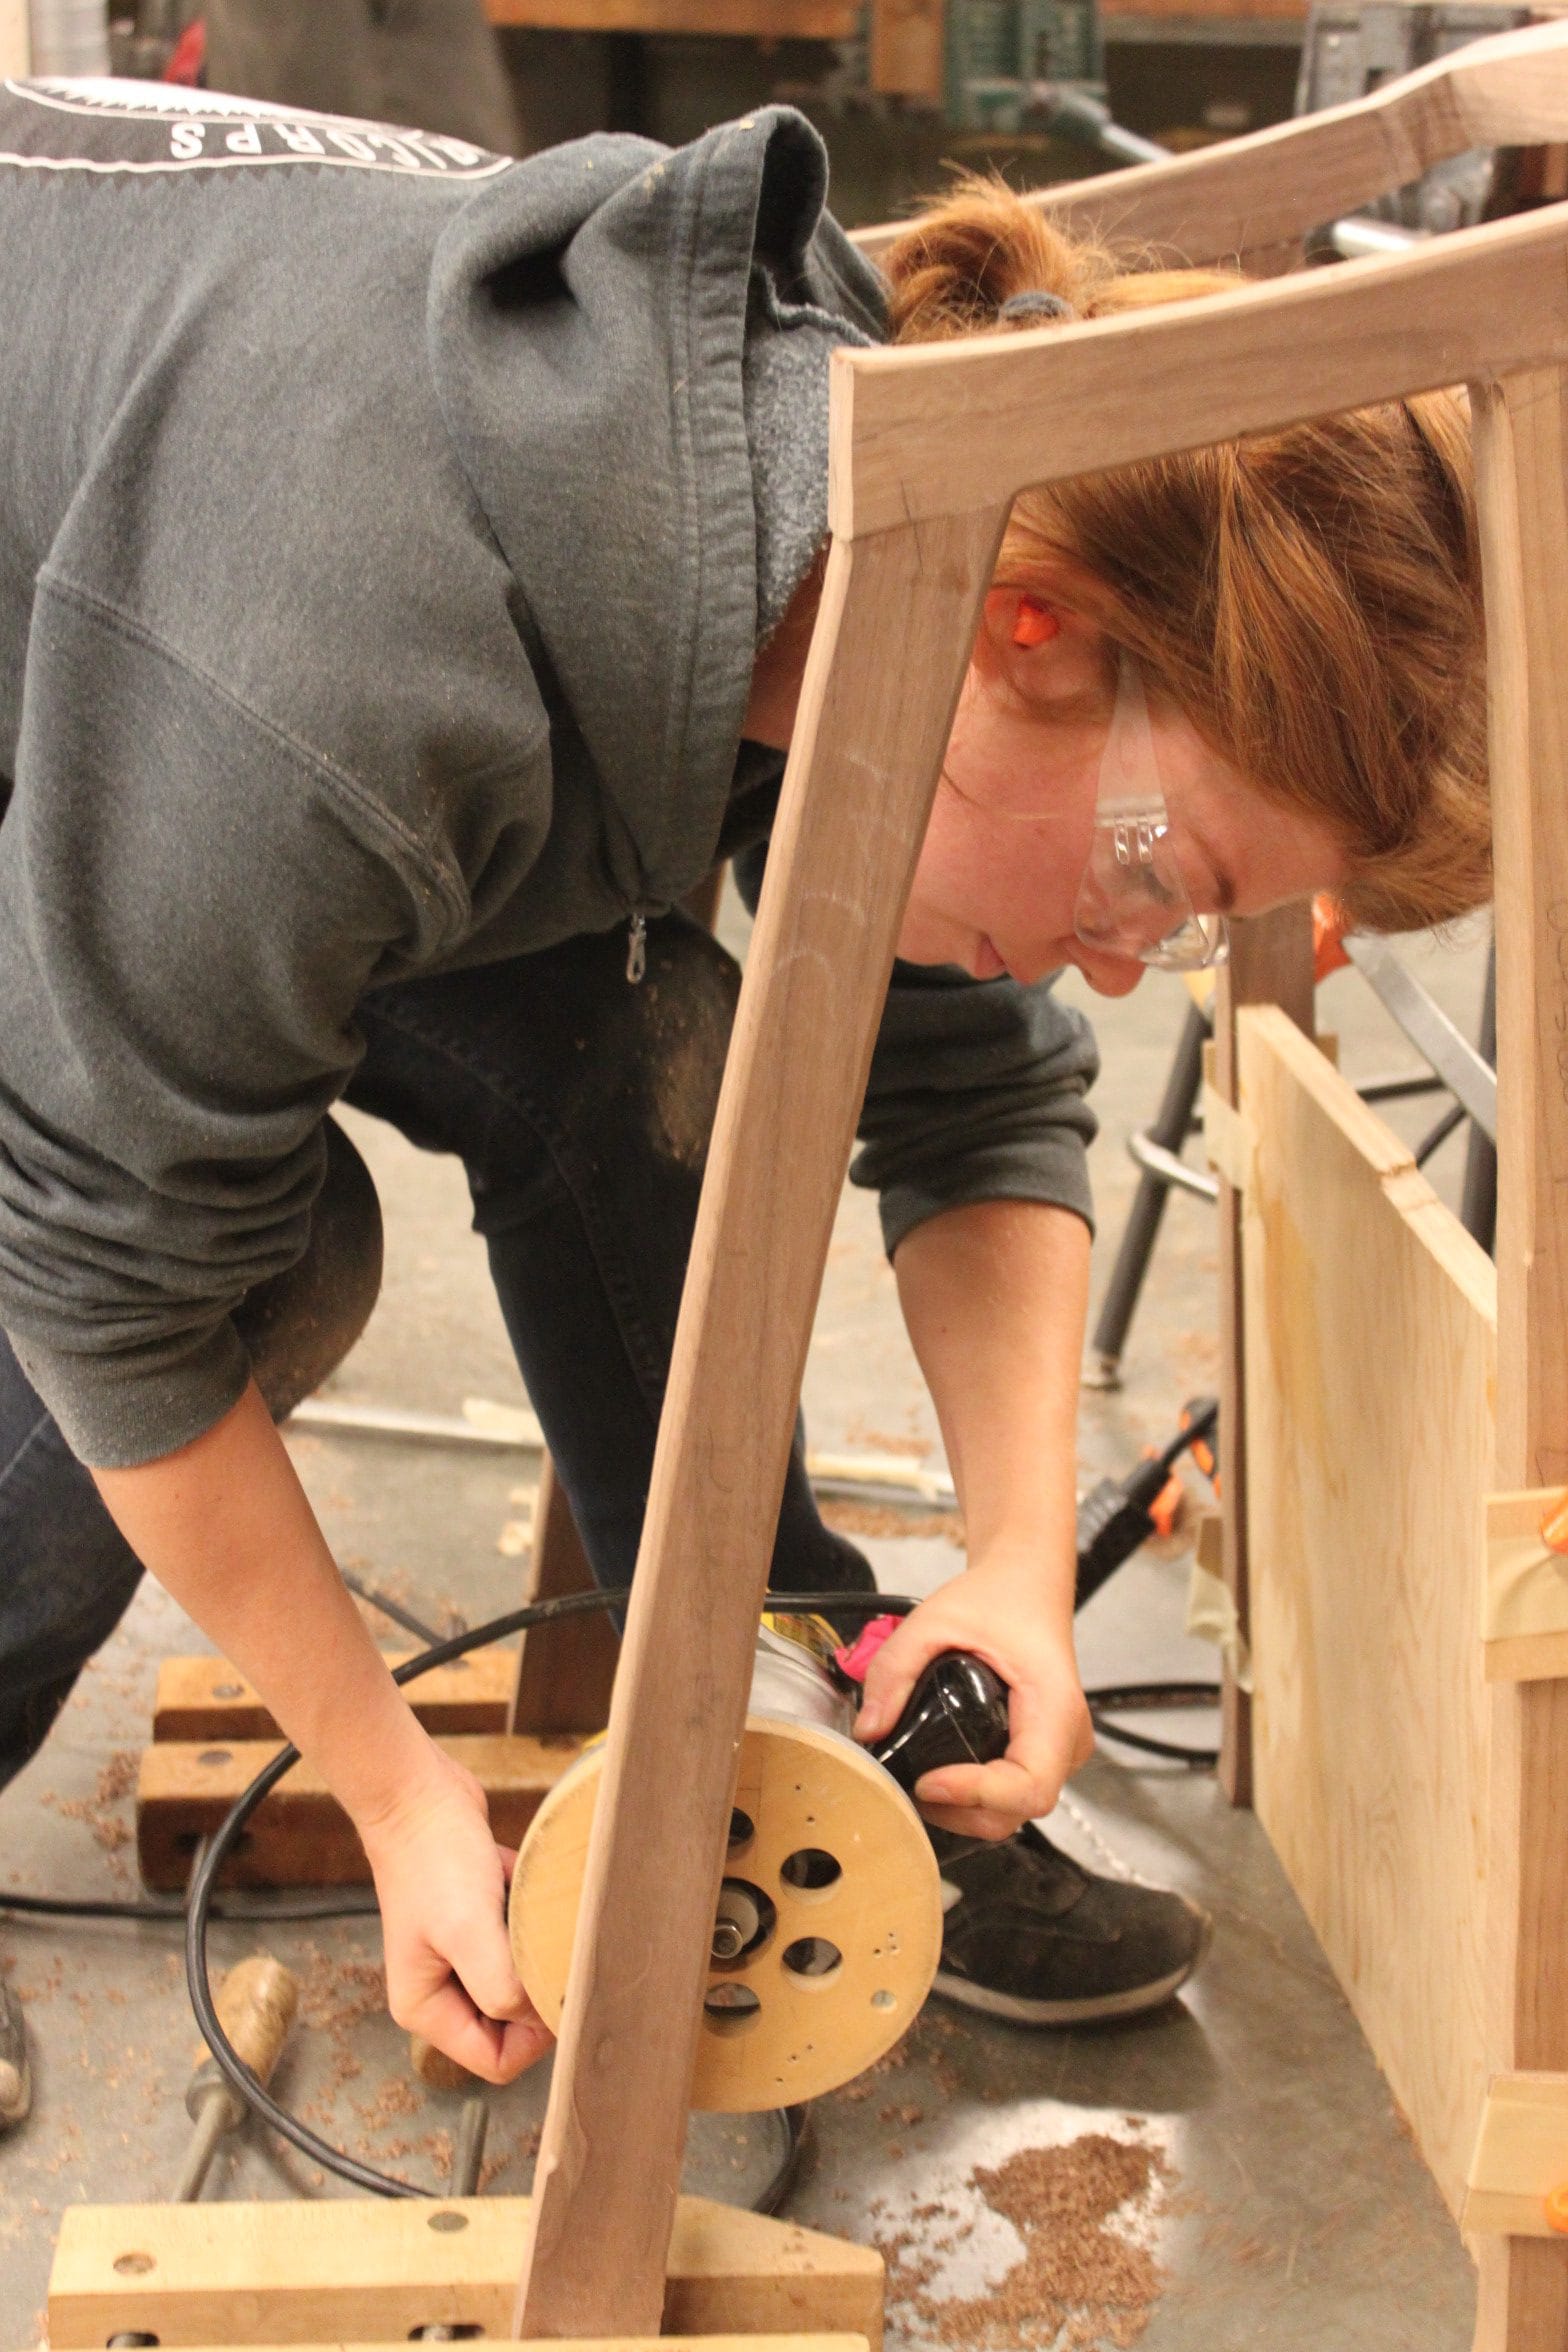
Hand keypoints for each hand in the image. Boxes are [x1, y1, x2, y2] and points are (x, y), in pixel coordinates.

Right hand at [356, 1744, 554, 2084]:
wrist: (418, 1793)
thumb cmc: (434, 1860)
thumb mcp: (468, 1932)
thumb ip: (501, 1987)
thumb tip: (540, 2015)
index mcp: (426, 2008)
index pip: (496, 2061)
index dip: (533, 2036)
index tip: (552, 1988)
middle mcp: (441, 1991)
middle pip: (511, 2026)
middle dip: (536, 1990)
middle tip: (547, 1947)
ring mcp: (459, 1957)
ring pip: (519, 1983)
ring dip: (533, 1951)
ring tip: (525, 1911)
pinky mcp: (478, 1923)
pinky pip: (519, 1943)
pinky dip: (527, 1920)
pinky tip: (517, 1887)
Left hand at [851, 1553, 1092, 1840]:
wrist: (1027, 1585)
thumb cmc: (999, 1598)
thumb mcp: (936, 1619)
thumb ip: (894, 1669)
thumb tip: (869, 1728)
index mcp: (1053, 1706)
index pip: (1029, 1785)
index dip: (977, 1796)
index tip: (929, 1781)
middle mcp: (1067, 1738)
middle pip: (1018, 1810)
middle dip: (960, 1811)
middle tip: (911, 1785)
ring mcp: (1060, 1751)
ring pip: (1016, 1811)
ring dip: (965, 1811)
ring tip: (920, 1782)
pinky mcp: (1044, 1754)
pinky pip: (1013, 1795)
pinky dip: (976, 1799)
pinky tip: (943, 1778)